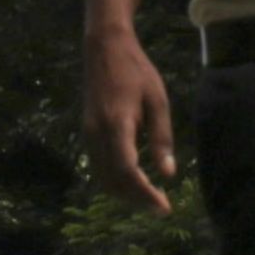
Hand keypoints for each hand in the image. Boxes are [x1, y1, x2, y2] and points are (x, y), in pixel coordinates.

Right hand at [81, 23, 179, 212]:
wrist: (104, 47)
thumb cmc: (136, 70)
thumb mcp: (158, 100)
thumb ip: (162, 138)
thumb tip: (168, 174)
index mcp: (117, 123)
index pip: (128, 170)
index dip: (145, 193)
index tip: (164, 207)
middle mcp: (98, 133)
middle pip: (114, 181)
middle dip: (137, 200)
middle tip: (161, 207)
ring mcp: (89, 134)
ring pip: (103, 178)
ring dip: (125, 194)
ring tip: (149, 197)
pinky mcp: (87, 132)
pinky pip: (98, 167)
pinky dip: (115, 181)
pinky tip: (133, 180)